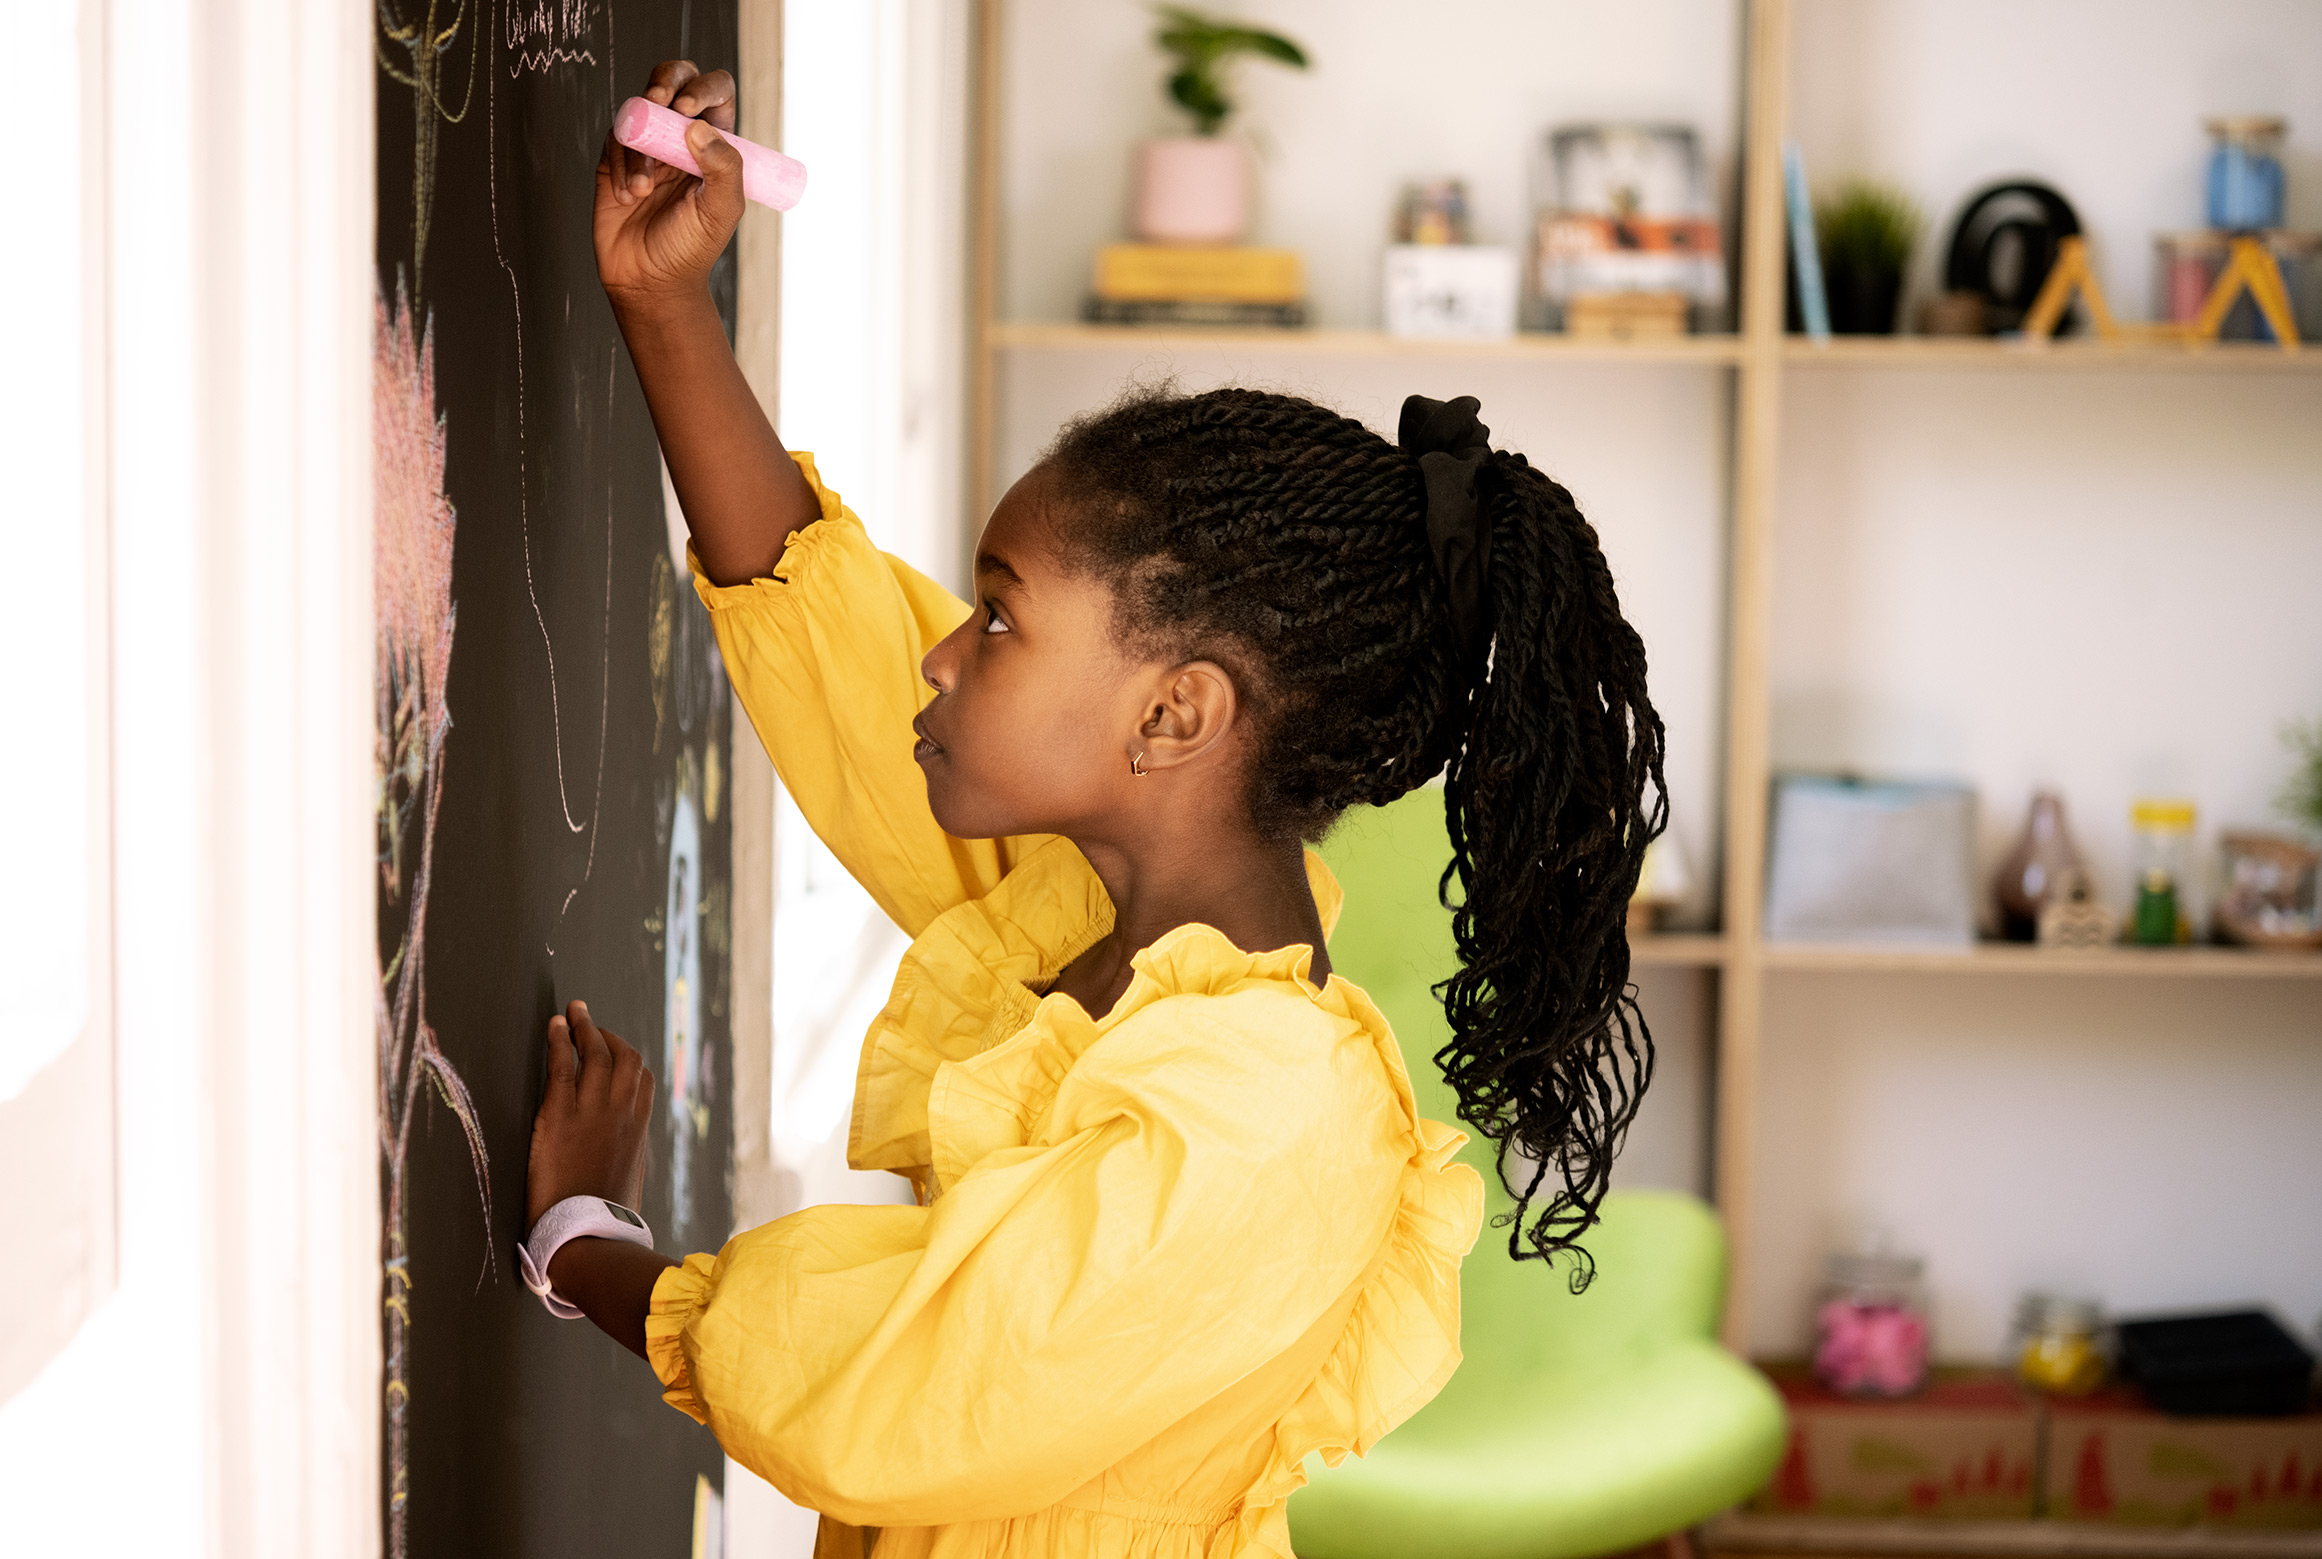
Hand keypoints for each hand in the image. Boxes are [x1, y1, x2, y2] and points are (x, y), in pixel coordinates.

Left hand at [526, 1000, 653, 1230]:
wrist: (586, 1237)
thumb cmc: (604, 1221)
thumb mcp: (627, 1183)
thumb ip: (625, 1156)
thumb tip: (620, 1151)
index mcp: (637, 1131)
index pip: (643, 1080)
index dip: (628, 1057)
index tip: (612, 1048)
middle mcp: (621, 1114)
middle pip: (624, 1058)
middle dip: (607, 1034)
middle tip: (588, 1019)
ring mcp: (593, 1113)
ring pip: (596, 1054)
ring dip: (584, 1027)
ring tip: (572, 1011)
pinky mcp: (560, 1117)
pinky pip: (562, 1066)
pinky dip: (559, 1041)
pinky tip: (553, 1026)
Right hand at [594, 60, 745, 311]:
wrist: (648, 280)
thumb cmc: (690, 249)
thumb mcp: (720, 211)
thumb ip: (723, 167)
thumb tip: (699, 126)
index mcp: (716, 144)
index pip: (716, 93)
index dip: (704, 87)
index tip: (689, 109)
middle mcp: (681, 138)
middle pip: (673, 80)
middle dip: (665, 82)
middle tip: (658, 102)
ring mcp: (647, 144)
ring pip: (637, 111)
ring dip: (640, 148)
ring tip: (644, 192)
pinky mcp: (616, 158)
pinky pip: (615, 140)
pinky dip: (622, 167)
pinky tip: (629, 197)